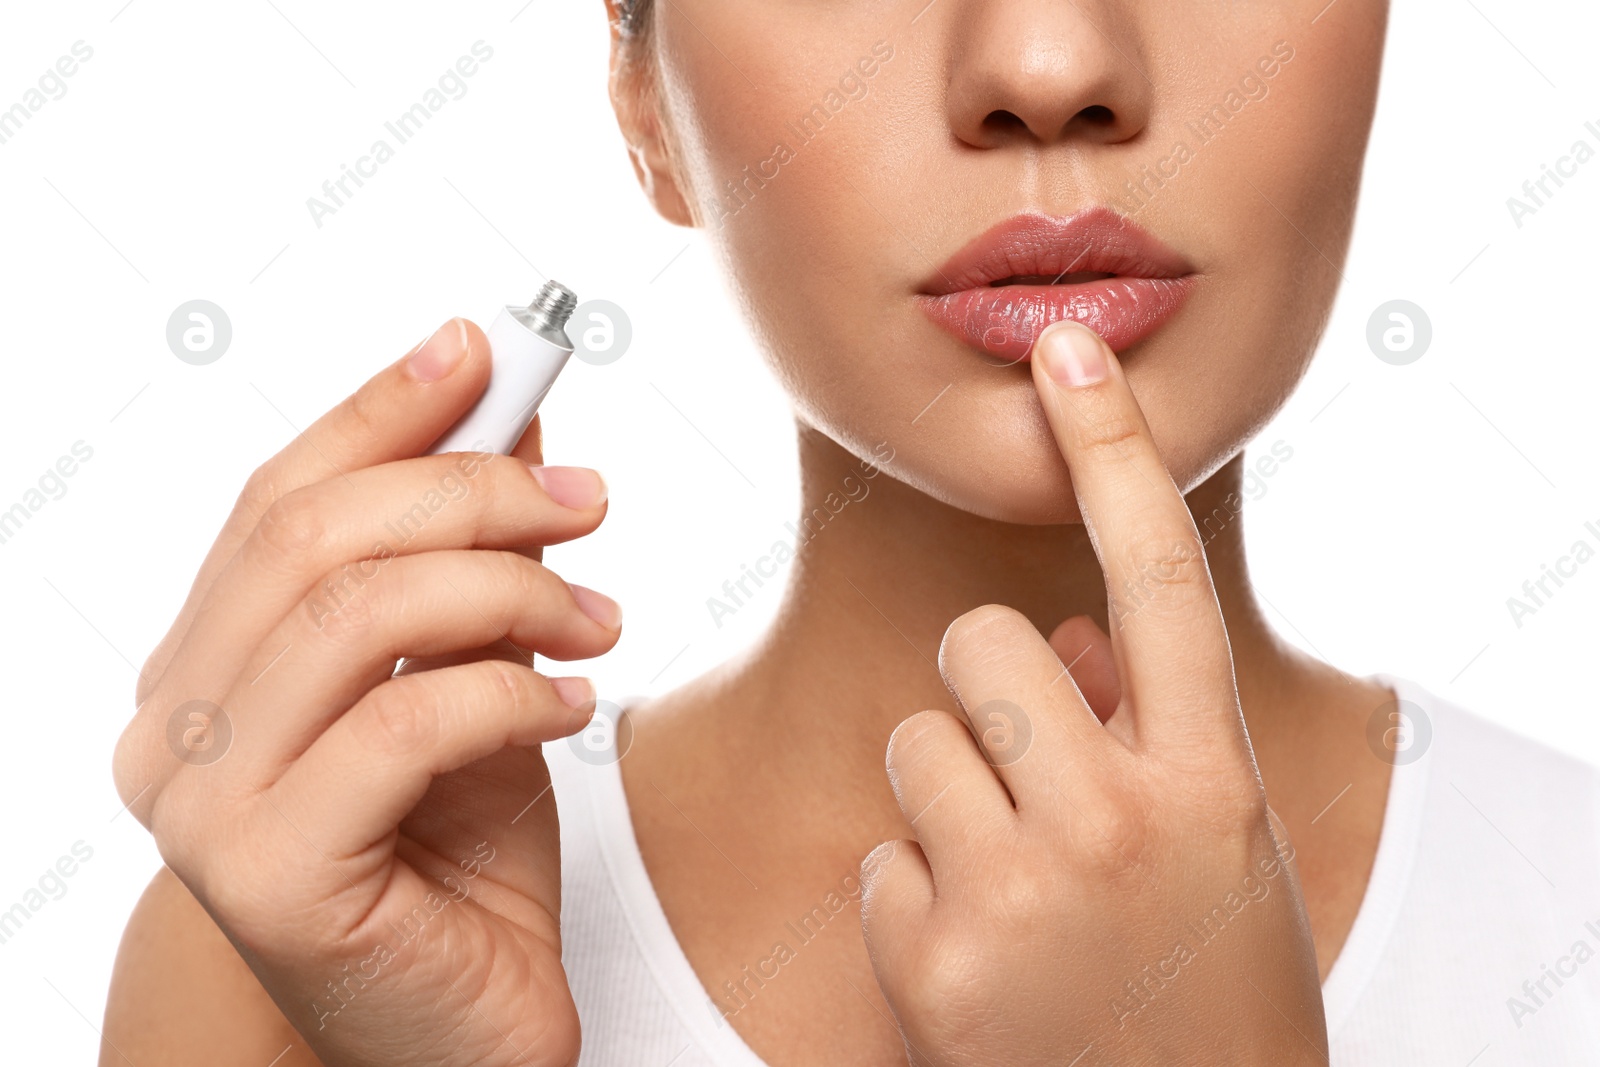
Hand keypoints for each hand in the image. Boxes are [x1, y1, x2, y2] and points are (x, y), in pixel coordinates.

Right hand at [112, 319, 620, 1066]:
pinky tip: (574, 706)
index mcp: (203, 668)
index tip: (488, 346)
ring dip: (509, 588)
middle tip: (590, 498)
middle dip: (474, 490)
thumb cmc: (461, 857)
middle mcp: (173, 729)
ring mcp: (203, 806)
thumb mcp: (475, 676)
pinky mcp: (267, 877)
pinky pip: (407, 723)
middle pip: (313, 536)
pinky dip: (514, 691)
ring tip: (598, 616)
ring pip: (358, 612)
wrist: (465, 1026)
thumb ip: (469, 556)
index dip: (383, 410)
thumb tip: (509, 410)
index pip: (275, 499)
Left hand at [859, 320, 1325, 1065]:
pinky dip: (915, 893)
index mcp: (1209, 780)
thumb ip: (1145, 728)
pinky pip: (881, 848)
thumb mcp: (1217, 850)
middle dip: (988, 692)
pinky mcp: (931, 959)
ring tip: (1010, 886)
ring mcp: (1019, 893)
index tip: (1068, 346)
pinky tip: (977, 957)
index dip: (1114, 448)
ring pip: (913, 737)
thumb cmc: (1207, 990)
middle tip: (1029, 781)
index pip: (1156, 575)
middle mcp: (1118, 822)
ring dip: (947, 797)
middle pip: (980, 641)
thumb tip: (1065, 638)